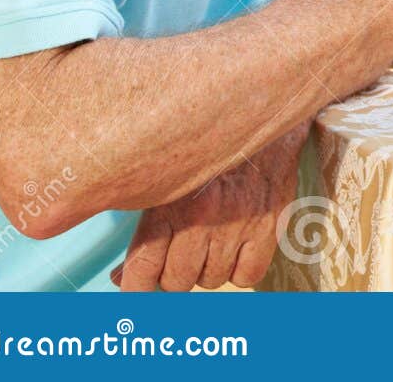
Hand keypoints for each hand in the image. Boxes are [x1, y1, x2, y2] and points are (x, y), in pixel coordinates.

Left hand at [110, 125, 306, 291]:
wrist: (256, 106)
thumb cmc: (200, 143)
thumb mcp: (160, 177)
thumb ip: (141, 226)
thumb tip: (122, 277)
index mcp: (167, 206)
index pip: (143, 274)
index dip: (135, 288)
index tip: (136, 285)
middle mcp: (202, 219)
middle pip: (177, 282)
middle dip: (172, 275)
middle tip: (175, 256)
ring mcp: (239, 223)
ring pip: (212, 280)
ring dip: (206, 270)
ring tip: (207, 245)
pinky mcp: (270, 221)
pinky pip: (249, 274)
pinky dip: (240, 269)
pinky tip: (235, 249)